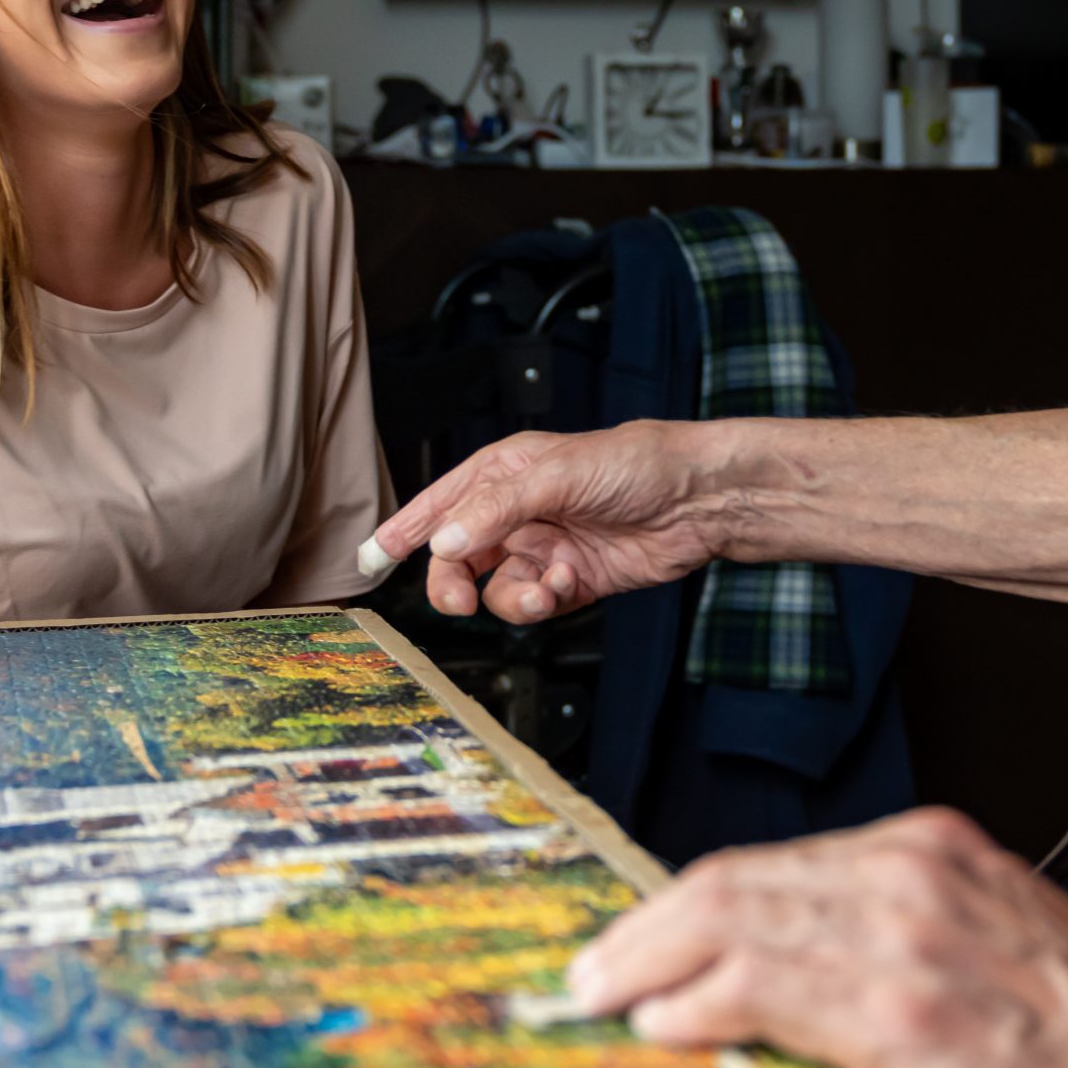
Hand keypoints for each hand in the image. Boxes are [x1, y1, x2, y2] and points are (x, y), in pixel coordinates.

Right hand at [366, 421, 732, 624]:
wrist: (697, 499)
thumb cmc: (635, 463)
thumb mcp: (557, 474)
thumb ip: (497, 509)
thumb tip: (445, 544)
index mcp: (504, 472)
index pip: (440, 503)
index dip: (403, 530)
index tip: (370, 558)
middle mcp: (517, 512)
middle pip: (458, 558)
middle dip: (452, 583)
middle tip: (457, 600)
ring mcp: (543, 548)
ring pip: (495, 590)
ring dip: (511, 599)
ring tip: (543, 590)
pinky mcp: (570, 581)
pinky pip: (533, 604)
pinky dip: (544, 602)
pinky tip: (569, 584)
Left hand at [563, 808, 1067, 1067]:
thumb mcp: (983, 942)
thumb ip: (882, 936)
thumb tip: (768, 968)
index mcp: (933, 848)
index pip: (767, 862)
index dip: (682, 904)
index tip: (634, 939)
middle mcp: (918, 872)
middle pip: (735, 880)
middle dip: (646, 929)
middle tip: (592, 971)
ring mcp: (915, 938)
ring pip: (739, 922)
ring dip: (651, 963)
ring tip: (605, 999)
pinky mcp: (916, 1013)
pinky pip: (776, 992)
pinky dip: (705, 1003)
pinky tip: (668, 1024)